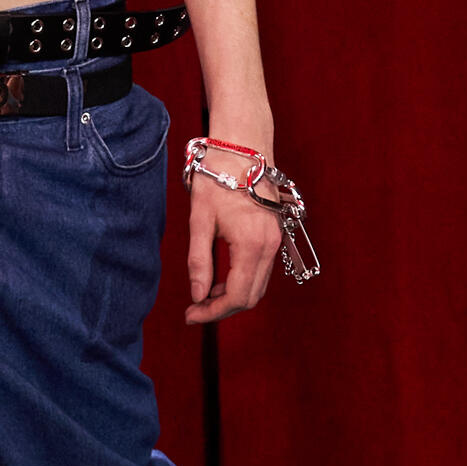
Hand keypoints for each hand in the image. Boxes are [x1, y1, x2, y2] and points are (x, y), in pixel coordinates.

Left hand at [185, 176, 281, 325]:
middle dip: (222, 308)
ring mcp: (276, 241)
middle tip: (194, 309)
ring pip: (258, 286)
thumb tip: (197, 295)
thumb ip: (199, 262)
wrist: (242, 150)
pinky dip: (242, 281)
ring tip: (203, 293)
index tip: (190, 315)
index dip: (213, 312)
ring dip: (232, 296)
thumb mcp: (200, 221)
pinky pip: (261, 271)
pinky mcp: (275, 236)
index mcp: (252, 244)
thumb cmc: (217, 179)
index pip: (237, 296)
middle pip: (250, 297)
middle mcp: (270, 246)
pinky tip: (220, 277)